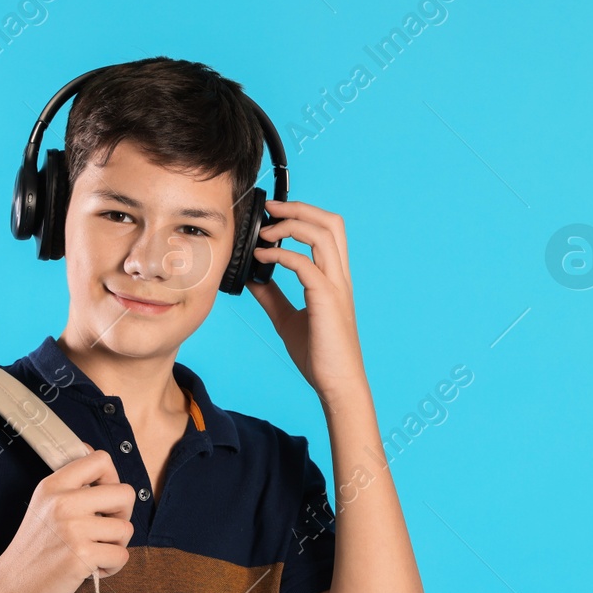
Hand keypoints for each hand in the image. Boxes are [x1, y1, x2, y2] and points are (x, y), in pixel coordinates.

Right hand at [0, 450, 134, 592]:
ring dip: (115, 545)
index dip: (112, 478)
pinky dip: (112, 567)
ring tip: (92, 553)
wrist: (10, 588)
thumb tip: (100, 460)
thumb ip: (72, 486)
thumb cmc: (34, 550)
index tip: (102, 499)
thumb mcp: (44, 506)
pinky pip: (121, 555)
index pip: (100, 459)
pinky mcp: (82, 556)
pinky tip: (90, 569)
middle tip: (104, 530)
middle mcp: (63, 502)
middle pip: (126, 493)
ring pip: (126, 528)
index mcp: (54, 485)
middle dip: (122, 514)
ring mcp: (73, 529)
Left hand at [248, 200, 368, 402]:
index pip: (327, 231)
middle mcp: (339, 277)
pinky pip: (305, 264)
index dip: (302, 215)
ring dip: (290, 225)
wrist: (336, 384)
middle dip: (300, 208)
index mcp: (334, 278)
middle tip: (271, 209)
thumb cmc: (320, 355)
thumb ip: (272, 295)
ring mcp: (336, 286)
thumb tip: (252, 276)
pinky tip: (262, 259)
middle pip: (331, 223)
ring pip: (323, 234)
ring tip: (265, 232)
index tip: (273, 217)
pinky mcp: (327, 299)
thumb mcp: (287, 318)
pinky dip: (281, 255)